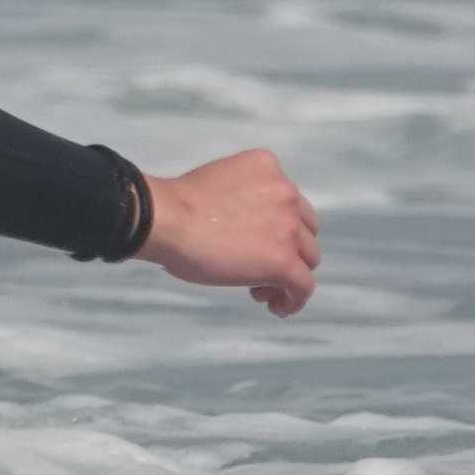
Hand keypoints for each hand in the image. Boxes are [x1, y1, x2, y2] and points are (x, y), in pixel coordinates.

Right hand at [137, 149, 318, 315]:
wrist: (167, 219)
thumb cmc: (176, 206)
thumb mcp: (218, 183)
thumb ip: (241, 198)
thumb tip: (238, 229)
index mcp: (267, 167)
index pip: (288, 202)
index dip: (277, 227)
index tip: (256, 243)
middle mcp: (286, 193)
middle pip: (304, 230)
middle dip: (286, 250)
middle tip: (257, 268)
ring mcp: (288, 227)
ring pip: (308, 258)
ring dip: (289, 274)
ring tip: (262, 292)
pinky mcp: (283, 260)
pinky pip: (303, 286)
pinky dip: (294, 299)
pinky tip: (277, 307)